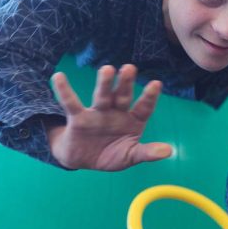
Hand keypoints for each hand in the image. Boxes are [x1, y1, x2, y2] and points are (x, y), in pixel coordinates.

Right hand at [47, 64, 172, 170]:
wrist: (83, 160)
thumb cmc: (111, 154)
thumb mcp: (130, 156)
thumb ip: (147, 153)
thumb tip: (169, 151)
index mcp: (132, 121)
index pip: (143, 107)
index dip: (149, 97)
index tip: (156, 84)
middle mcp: (116, 112)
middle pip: (122, 96)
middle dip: (126, 83)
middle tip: (130, 68)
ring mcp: (97, 113)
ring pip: (102, 96)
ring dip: (105, 84)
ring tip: (107, 70)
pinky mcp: (78, 118)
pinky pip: (71, 103)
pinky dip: (64, 91)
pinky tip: (59, 77)